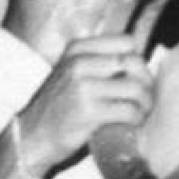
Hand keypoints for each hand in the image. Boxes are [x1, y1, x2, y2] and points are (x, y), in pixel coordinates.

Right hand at [16, 34, 153, 178]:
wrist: (31, 135)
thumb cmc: (57, 107)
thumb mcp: (70, 73)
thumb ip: (97, 63)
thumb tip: (138, 65)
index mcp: (76, 50)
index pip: (126, 42)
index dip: (137, 60)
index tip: (135, 77)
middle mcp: (79, 64)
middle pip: (134, 62)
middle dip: (146, 82)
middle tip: (144, 98)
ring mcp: (83, 87)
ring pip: (136, 88)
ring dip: (145, 103)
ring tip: (141, 113)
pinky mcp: (89, 112)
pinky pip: (129, 110)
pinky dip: (137, 119)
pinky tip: (131, 124)